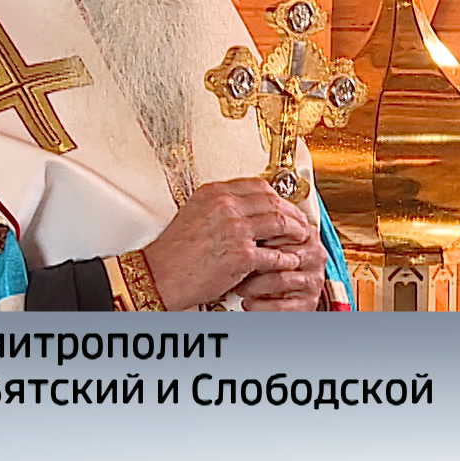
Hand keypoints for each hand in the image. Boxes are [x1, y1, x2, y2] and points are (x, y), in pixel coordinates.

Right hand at [141, 178, 313, 310]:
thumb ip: (219, 206)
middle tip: (299, 220)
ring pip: (279, 223)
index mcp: (214, 193)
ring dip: (295, 231)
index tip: (284, 203)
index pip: (258, 185)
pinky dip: (285, 258)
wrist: (159, 275)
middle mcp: (226, 207)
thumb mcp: (194, 214)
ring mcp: (236, 230)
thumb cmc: (173, 252)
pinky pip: (274, 254)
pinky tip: (288, 260)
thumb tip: (243, 206)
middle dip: (292, 211)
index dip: (277, 195)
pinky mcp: (242, 255)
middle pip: (273, 201)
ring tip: (300, 237)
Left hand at [231, 224, 326, 310]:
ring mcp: (313, 281)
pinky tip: (248, 303)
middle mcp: (314, 256)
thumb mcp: (266, 245)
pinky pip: (282, 306)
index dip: (258, 236)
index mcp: (306, 235)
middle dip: (253, 261)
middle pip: (281, 253)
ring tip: (238, 287)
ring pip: (279, 279)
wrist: (279, 301)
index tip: (236, 242)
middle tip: (232, 265)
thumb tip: (235, 210)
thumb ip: (260, 228)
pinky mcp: (308, 304)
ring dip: (254, 286)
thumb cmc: (268, 269)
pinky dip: (260, 306)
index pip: (284, 229)